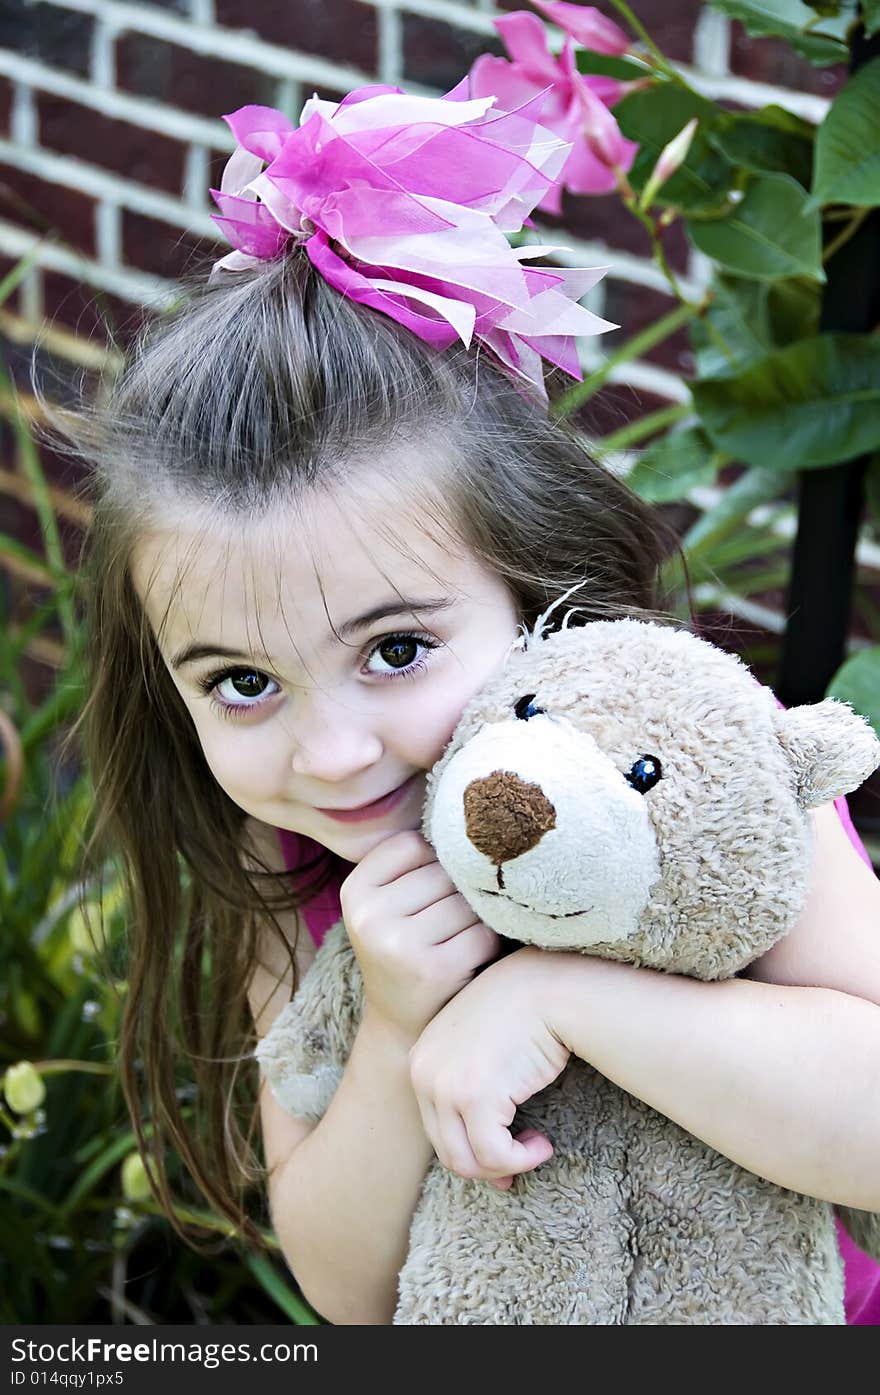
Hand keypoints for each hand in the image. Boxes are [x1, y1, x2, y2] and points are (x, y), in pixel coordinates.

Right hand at [339, 830, 501, 1045]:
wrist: (401, 1026)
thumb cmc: (404, 949)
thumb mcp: (386, 905)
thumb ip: (412, 865)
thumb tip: (472, 820)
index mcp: (353, 892)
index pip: (412, 844)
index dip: (432, 863)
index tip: (426, 894)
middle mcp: (369, 916)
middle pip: (442, 872)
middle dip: (456, 891)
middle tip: (445, 922)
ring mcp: (399, 944)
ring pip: (465, 901)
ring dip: (474, 917)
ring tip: (456, 938)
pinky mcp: (435, 970)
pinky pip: (483, 933)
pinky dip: (486, 942)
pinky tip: (469, 958)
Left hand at [408, 947, 570, 1188]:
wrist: (548, 985)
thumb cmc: (526, 1011)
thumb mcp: (481, 1045)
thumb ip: (472, 1087)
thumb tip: (487, 1152)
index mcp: (421, 1059)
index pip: (435, 1127)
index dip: (470, 1150)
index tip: (504, 1158)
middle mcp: (423, 1073)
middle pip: (448, 1150)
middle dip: (487, 1166)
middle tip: (522, 1159)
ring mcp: (446, 1086)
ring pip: (468, 1161)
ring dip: (506, 1165)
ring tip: (535, 1147)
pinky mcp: (476, 1096)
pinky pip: (496, 1155)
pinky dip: (521, 1160)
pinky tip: (542, 1144)